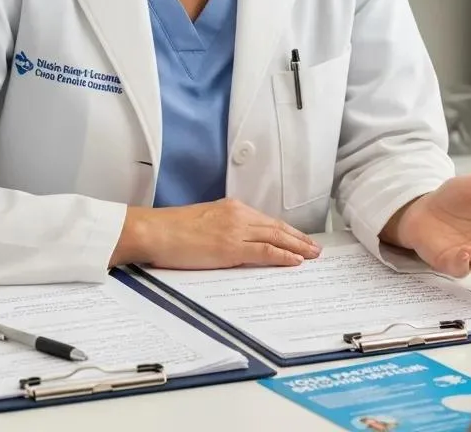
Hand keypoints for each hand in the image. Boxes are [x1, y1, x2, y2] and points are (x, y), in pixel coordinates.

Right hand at [109, 198, 321, 268]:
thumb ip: (224, 228)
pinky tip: (294, 261)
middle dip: (299, 238)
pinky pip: (263, 251)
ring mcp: (235, 230)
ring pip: (276, 237)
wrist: (154, 230)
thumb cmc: (171, 230)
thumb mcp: (205, 222)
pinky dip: (282, 255)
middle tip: (316, 248)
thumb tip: (235, 242)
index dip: (287, 231)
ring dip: (297, 247)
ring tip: (312, 255)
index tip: (300, 238)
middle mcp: (238, 215)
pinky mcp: (230, 247)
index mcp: (232, 208)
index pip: (267, 221)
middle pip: (277, 227)